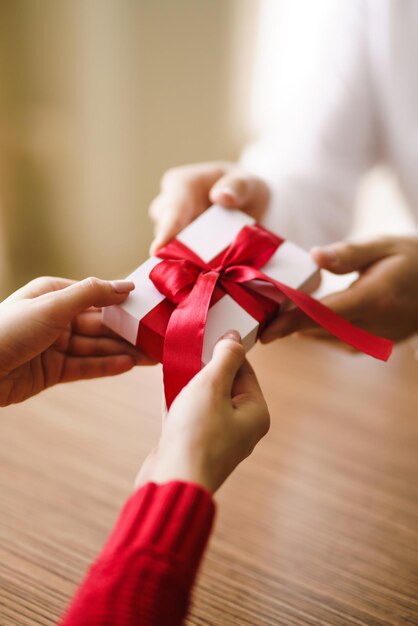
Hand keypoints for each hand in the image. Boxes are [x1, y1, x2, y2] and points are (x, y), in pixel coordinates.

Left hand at [0, 276, 152, 405]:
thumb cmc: (8, 329)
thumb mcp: (53, 304)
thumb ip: (92, 294)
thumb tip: (127, 285)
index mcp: (54, 294)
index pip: (98, 296)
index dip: (125, 303)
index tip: (153, 306)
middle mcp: (57, 317)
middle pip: (101, 324)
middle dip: (129, 331)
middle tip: (159, 336)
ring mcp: (56, 345)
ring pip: (97, 347)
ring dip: (124, 350)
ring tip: (153, 354)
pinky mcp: (54, 371)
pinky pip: (86, 366)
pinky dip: (107, 365)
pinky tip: (130, 364)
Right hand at [137, 331, 269, 492]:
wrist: (171, 481)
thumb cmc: (196, 435)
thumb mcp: (212, 385)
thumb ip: (225, 357)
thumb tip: (234, 336)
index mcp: (255, 414)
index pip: (245, 371)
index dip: (226, 352)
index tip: (206, 336)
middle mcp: (240, 428)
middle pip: (225, 385)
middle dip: (205, 368)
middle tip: (187, 350)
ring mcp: (217, 439)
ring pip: (205, 401)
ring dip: (190, 384)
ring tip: (175, 366)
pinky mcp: (194, 447)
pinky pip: (190, 416)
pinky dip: (179, 402)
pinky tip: (166, 389)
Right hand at [149, 162, 269, 253]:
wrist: (245, 203)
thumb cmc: (243, 187)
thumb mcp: (248, 182)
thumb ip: (238, 186)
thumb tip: (221, 196)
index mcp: (182, 184)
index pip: (173, 208)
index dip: (166, 230)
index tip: (156, 250)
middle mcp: (170, 205)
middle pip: (163, 230)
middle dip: (178, 248)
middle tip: (199, 263)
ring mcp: (173, 227)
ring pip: (168, 246)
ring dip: (185, 257)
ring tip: (207, 265)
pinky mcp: (179, 245)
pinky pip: (178, 257)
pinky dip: (191, 265)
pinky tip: (204, 270)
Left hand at [260, 236, 417, 343]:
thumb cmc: (413, 259)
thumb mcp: (384, 245)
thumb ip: (349, 253)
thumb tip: (313, 257)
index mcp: (374, 299)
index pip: (324, 314)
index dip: (291, 322)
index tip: (265, 330)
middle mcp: (373, 327)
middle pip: (318, 329)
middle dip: (285, 324)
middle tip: (254, 314)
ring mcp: (373, 341)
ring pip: (324, 337)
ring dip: (298, 328)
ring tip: (269, 314)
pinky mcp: (371, 346)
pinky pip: (334, 340)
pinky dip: (315, 330)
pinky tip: (299, 317)